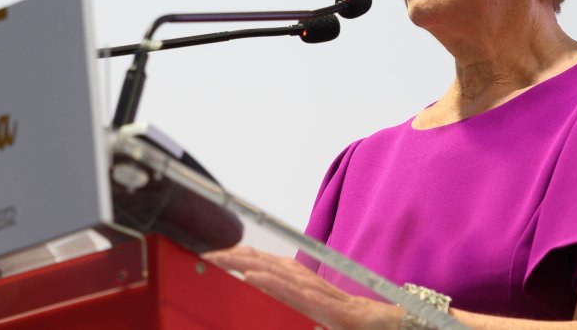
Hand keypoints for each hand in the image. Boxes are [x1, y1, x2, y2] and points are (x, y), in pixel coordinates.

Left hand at [203, 246, 401, 329]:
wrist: (373, 321)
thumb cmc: (336, 311)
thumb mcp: (300, 301)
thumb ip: (278, 293)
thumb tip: (250, 285)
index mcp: (291, 275)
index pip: (256, 260)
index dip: (231, 255)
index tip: (204, 256)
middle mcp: (298, 276)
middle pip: (259, 261)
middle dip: (230, 257)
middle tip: (203, 255)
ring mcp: (310, 288)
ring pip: (272, 271)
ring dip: (244, 264)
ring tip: (220, 260)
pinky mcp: (322, 304)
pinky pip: (293, 292)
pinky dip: (271, 283)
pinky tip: (252, 278)